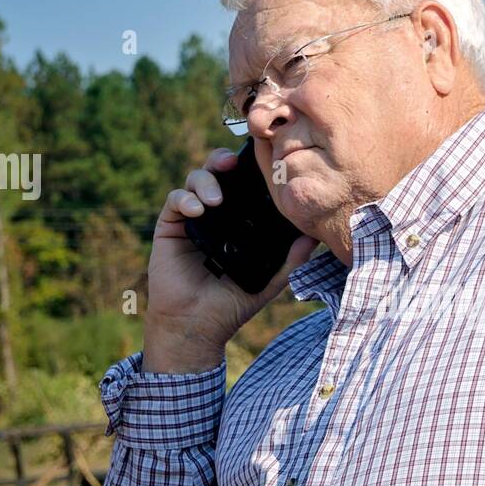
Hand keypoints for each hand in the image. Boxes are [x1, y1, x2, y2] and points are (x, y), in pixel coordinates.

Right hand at [143, 147, 318, 373]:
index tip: (262, 162)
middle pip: (219, 171)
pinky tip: (197, 211)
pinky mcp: (171, 226)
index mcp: (240, 220)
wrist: (197, 325)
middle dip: (224, 160)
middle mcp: (217, 214)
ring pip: (196, 179)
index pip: (246, 185)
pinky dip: (186, 199)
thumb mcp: (269, 281)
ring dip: (205, 180)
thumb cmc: (232, 304)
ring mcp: (194, 218)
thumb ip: (291, 260)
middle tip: (232, 163)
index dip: (252, 169)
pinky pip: (176, 200)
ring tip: (216, 199)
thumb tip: (313, 237)